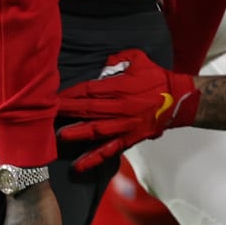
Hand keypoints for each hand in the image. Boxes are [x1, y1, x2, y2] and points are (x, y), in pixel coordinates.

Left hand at [57, 49, 201, 170]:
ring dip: (76, 133)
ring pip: (95, 130)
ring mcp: (125, 125)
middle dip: (66, 111)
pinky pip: (109, 150)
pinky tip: (78, 165)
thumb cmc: (158, 78)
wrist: (180, 100)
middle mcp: (120, 107)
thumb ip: (119, 58)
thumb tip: (104, 61)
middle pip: (87, 109)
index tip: (53, 95)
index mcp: (121, 87)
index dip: (70, 93)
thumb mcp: (139, 59)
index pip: (89, 90)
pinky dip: (94, 159)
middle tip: (45, 114)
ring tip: (58, 136)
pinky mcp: (130, 139)